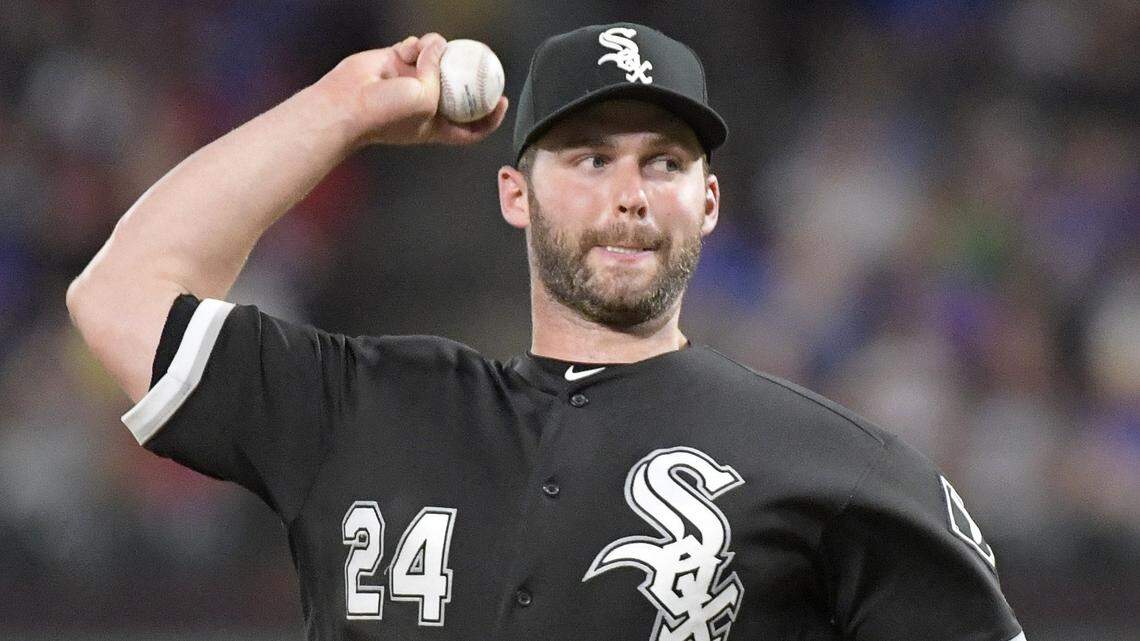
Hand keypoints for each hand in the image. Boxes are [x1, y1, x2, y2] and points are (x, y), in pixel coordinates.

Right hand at [316, 33, 509, 148]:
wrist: (348, 103)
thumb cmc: (386, 114)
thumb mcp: (425, 98)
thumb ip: (437, 72)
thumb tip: (438, 46)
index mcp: (437, 126)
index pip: (471, 128)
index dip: (490, 118)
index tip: (502, 101)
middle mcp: (426, 104)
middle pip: (458, 90)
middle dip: (469, 75)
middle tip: (481, 61)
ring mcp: (412, 83)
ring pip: (438, 62)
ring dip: (438, 52)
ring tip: (430, 50)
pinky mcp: (396, 63)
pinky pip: (416, 47)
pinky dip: (417, 44)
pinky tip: (411, 47)